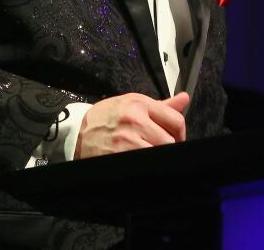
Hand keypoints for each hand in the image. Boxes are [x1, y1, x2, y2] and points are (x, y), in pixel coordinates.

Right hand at [74, 91, 189, 158]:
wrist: (78, 133)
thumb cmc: (107, 118)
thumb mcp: (132, 104)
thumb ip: (161, 106)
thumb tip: (184, 99)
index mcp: (139, 104)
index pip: (176, 120)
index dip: (180, 133)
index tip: (175, 139)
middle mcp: (135, 120)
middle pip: (170, 141)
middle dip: (168, 147)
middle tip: (159, 148)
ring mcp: (127, 140)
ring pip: (160, 153)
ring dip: (157, 156)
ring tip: (147, 154)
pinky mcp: (121, 156)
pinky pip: (146, 164)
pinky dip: (146, 165)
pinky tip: (138, 160)